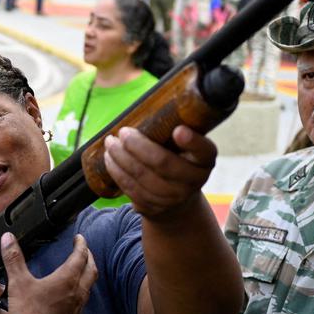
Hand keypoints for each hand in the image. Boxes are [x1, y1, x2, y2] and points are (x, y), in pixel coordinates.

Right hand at [2, 233, 96, 313]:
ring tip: (80, 270)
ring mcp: (77, 307)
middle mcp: (76, 292)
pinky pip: (83, 301)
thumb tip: (8, 239)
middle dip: (89, 258)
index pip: (80, 256)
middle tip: (84, 251)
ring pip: (89, 286)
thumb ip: (13, 259)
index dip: (81, 245)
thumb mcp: (18, 283)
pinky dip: (81, 291)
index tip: (79, 238)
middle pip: (90, 270)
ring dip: (87, 274)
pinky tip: (71, 295)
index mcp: (66, 280)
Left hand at [102, 125, 216, 220]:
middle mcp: (193, 181)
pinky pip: (130, 188)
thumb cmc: (177, 161)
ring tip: (110, 142)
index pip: (204, 151)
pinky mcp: (153, 208)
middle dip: (138, 145)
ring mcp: (173, 198)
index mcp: (204, 160)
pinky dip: (116, 171)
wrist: (177, 202)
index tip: (178, 130)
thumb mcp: (185, 147)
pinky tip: (109, 158)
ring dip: (121, 157)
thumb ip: (173, 131)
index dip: (192, 142)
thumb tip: (146, 106)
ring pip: (141, 176)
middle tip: (124, 132)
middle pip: (163, 162)